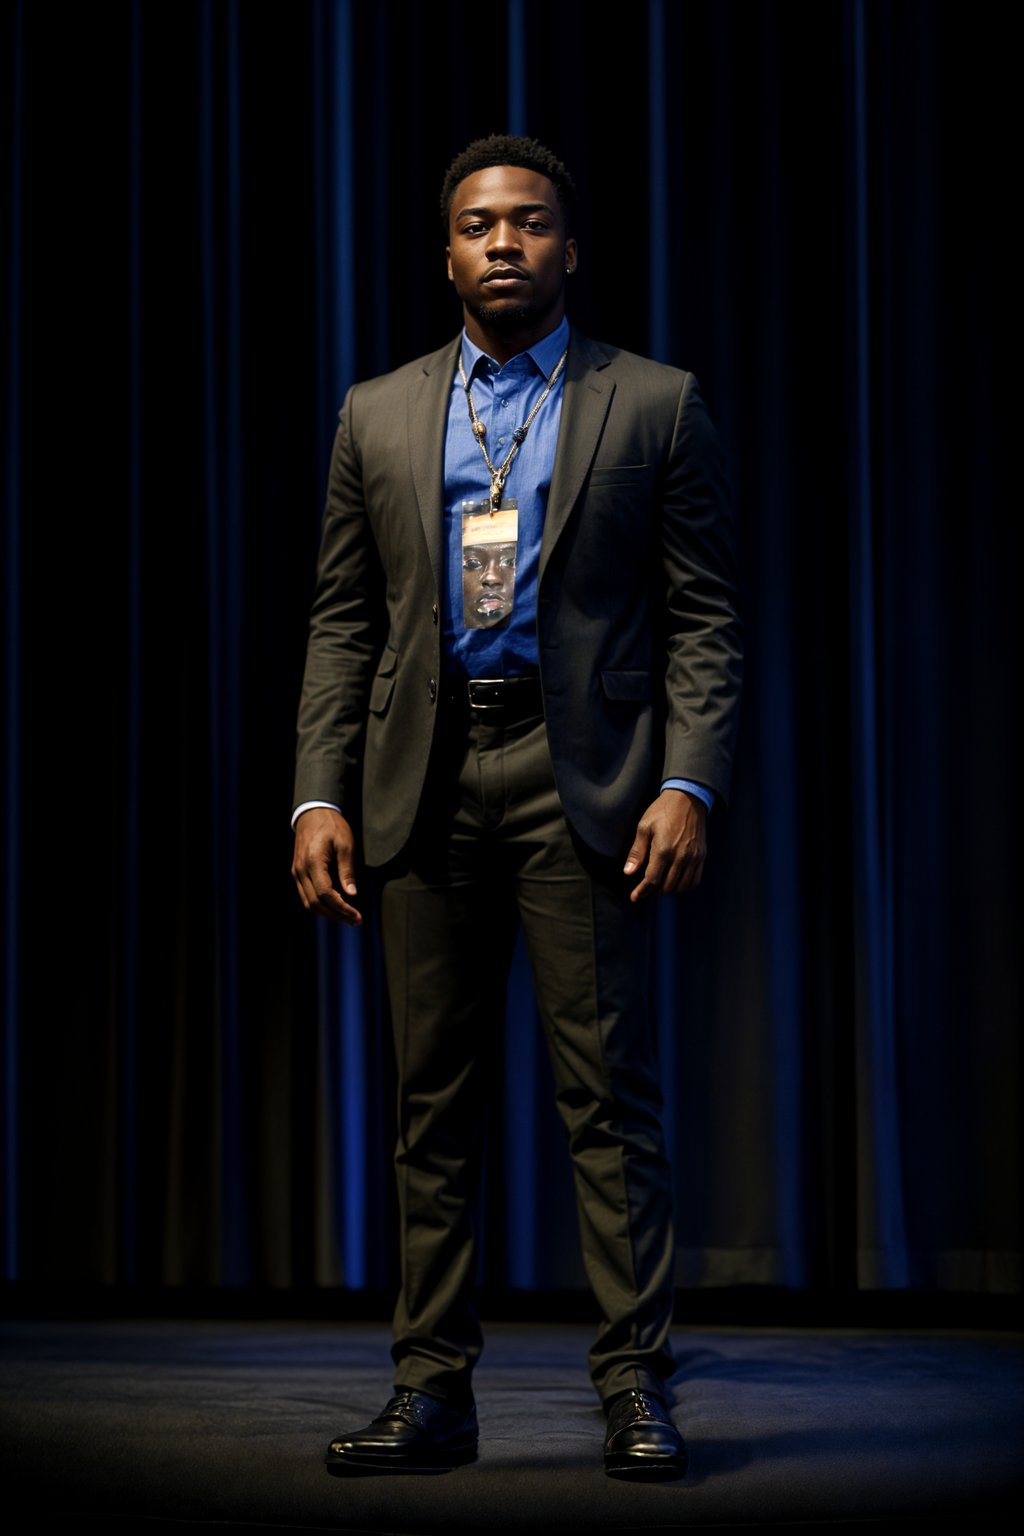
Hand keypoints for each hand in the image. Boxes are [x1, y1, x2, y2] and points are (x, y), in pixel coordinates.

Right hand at [291, 807, 362, 925]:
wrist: (312, 813)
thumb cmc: (331, 826)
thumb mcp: (345, 844)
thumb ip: (347, 870)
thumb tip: (351, 893)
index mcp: (313, 862)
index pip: (325, 894)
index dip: (341, 908)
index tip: (357, 916)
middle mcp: (301, 870)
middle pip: (315, 903)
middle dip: (336, 915)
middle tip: (355, 921)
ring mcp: (297, 872)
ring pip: (309, 903)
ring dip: (327, 913)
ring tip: (347, 917)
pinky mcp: (297, 873)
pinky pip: (306, 895)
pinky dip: (320, 905)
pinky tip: (335, 906)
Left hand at [623, 789, 706, 901]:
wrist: (688, 798)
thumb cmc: (662, 811)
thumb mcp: (644, 827)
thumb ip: (637, 852)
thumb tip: (628, 872)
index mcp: (663, 849)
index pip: (652, 880)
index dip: (642, 891)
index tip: (635, 897)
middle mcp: (681, 856)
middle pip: (667, 886)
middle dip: (654, 891)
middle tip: (645, 889)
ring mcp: (693, 857)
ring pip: (682, 887)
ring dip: (669, 890)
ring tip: (659, 885)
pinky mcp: (701, 856)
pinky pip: (695, 880)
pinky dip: (684, 886)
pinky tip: (675, 882)